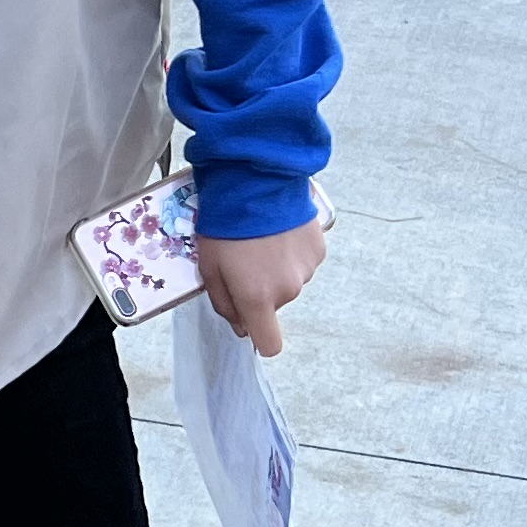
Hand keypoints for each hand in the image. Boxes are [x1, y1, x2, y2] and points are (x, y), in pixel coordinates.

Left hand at [198, 222, 327, 359]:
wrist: (255, 183)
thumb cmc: (224, 227)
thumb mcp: (209, 268)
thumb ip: (225, 304)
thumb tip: (241, 328)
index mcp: (257, 298)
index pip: (270, 343)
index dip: (260, 336)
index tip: (252, 322)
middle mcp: (287, 290)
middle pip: (275, 304)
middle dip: (260, 288)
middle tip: (244, 258)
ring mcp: (307, 270)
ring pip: (289, 281)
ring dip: (277, 268)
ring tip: (262, 240)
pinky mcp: (318, 249)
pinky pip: (303, 262)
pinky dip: (292, 252)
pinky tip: (279, 232)